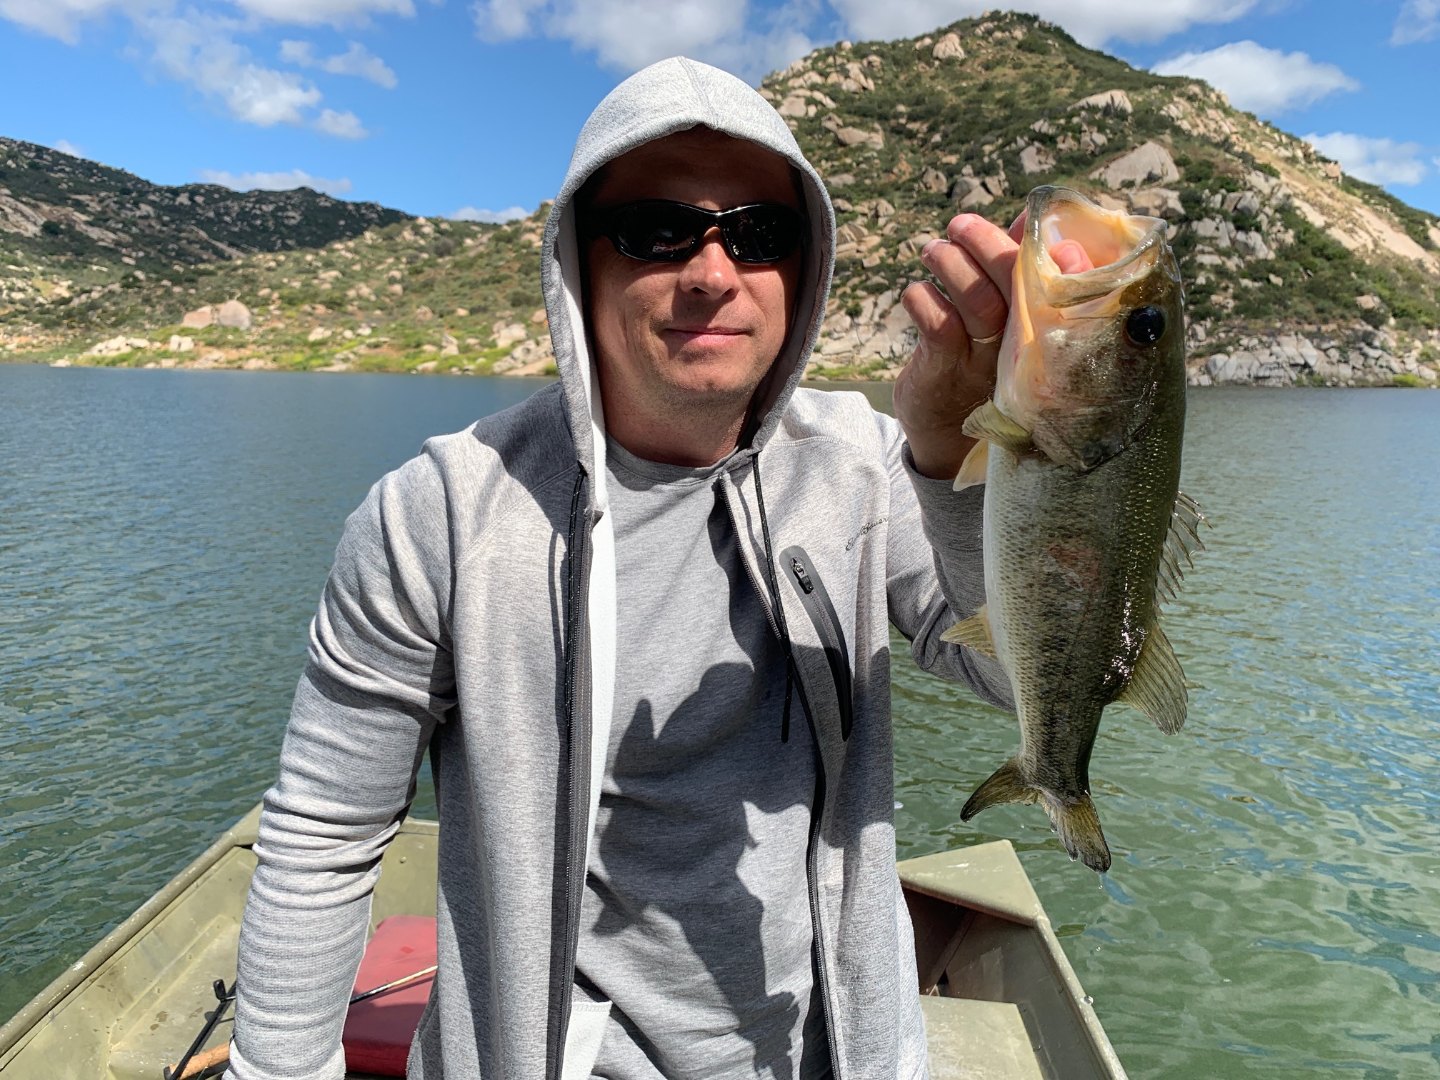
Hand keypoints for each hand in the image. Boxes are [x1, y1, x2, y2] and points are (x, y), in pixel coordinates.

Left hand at [894, 212, 1092, 480]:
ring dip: (949, 262)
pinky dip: (922, 297)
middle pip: (1017, 280)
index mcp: (1043, 328)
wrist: (946, 435)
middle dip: (986, 241)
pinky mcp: (946, 371)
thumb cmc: (979, 362)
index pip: (1063, 283)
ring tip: (932, 251)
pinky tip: (918, 293)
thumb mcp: (1006, 320)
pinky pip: (938, 324)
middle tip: (960, 224)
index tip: (1029, 217)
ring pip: (977, 297)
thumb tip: (1029, 217)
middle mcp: (1022, 345)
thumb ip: (1018, 269)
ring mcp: (984, 360)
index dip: (1057, 251)